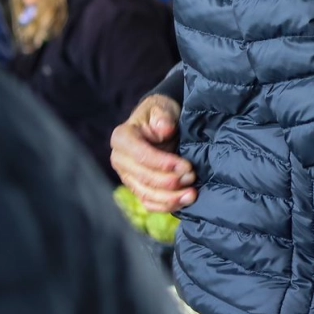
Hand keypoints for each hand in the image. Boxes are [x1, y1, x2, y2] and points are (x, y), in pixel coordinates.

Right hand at [109, 94, 195, 211]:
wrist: (162, 123)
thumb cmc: (161, 114)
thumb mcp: (162, 108)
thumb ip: (162, 117)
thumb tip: (165, 129)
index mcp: (122, 138)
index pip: (140, 155)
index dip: (163, 163)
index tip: (185, 166)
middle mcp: (120, 159)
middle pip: (143, 177)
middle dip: (169, 181)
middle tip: (192, 177)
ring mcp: (128, 176)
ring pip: (146, 194)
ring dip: (170, 198)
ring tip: (192, 194)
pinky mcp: (138, 188)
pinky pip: (149, 203)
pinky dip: (167, 205)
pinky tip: (185, 201)